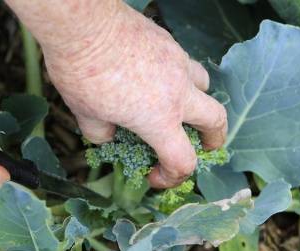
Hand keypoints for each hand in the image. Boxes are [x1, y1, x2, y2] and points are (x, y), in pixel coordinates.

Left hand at [10, 0, 227, 187]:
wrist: (84, 23)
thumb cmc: (82, 72)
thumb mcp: (85, 114)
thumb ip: (102, 133)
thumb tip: (108, 134)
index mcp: (159, 119)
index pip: (182, 161)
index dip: (171, 177)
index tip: (155, 176)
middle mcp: (177, 93)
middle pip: (216, 120)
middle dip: (215, 138)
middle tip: (204, 145)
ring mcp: (177, 64)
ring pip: (205, 85)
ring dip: (199, 100)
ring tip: (183, 105)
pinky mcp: (169, 43)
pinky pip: (185, 62)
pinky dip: (179, 75)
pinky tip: (158, 76)